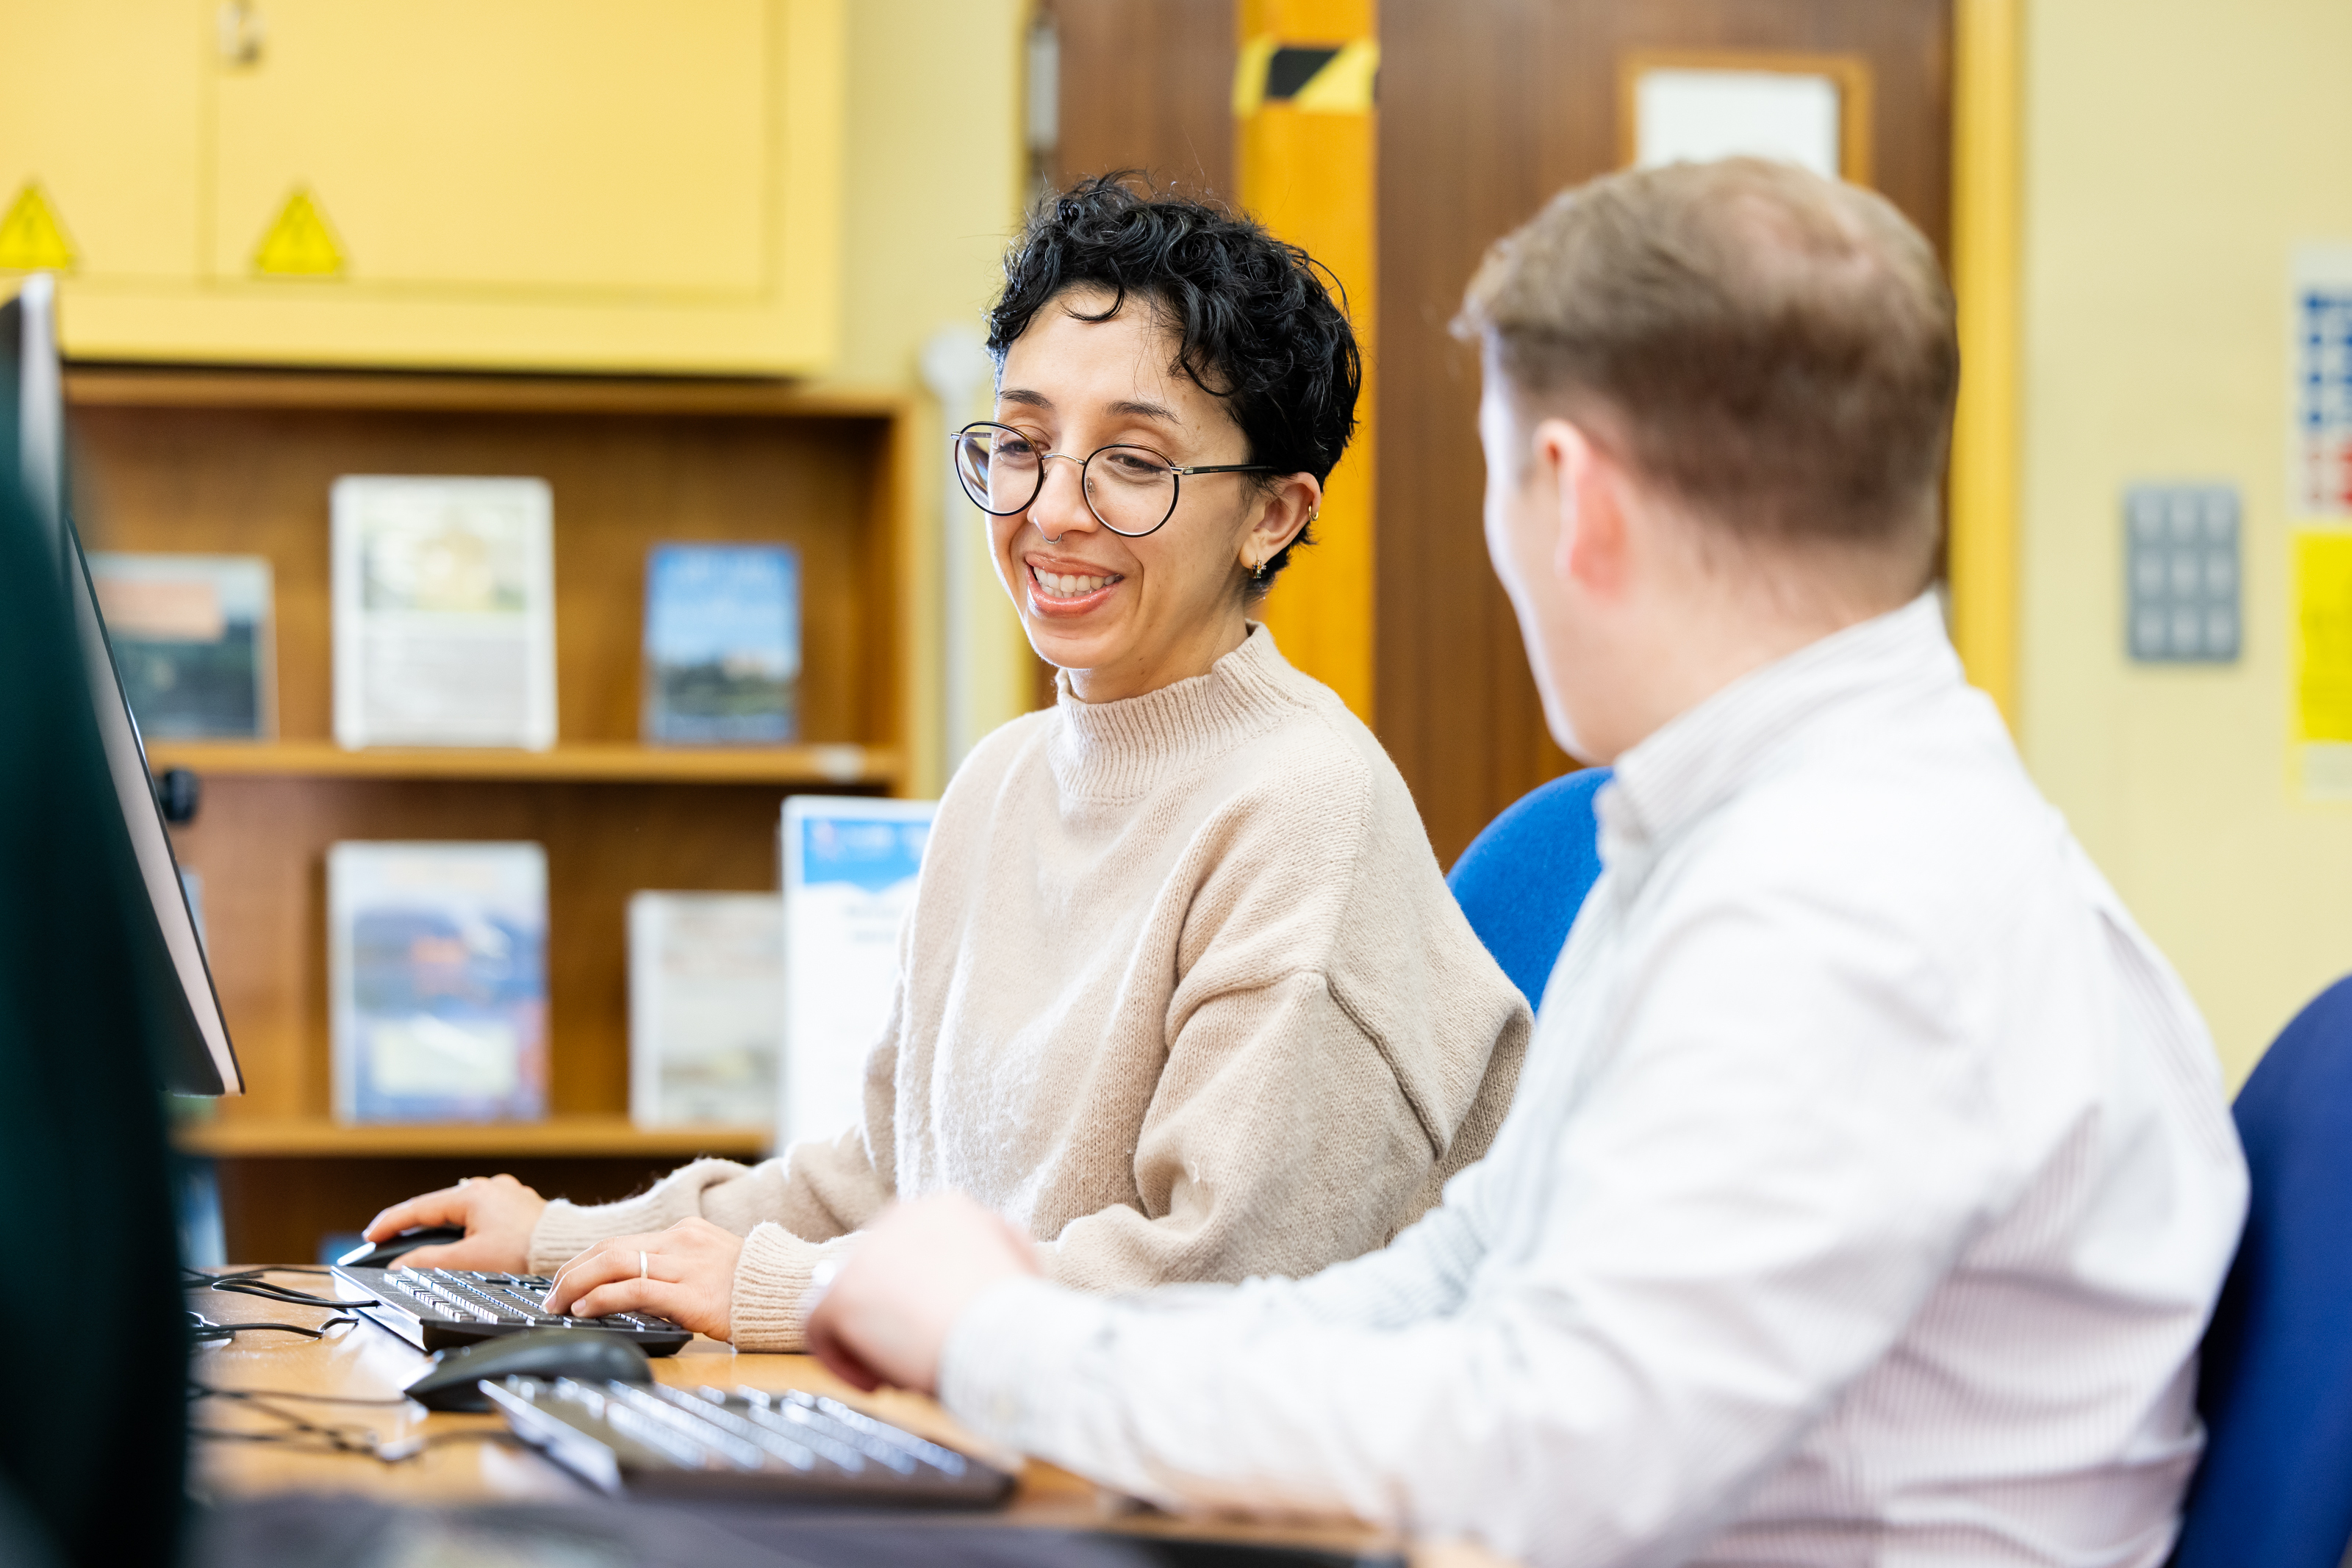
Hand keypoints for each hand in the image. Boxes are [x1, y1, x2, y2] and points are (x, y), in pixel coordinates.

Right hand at [364, 1173, 546, 1272]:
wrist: (567, 1252)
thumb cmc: (524, 1254)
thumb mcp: (469, 1260)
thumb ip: (429, 1261)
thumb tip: (400, 1265)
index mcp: (474, 1195)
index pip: (419, 1208)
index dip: (391, 1224)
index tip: (370, 1237)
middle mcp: (491, 1188)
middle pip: (439, 1207)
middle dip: (413, 1225)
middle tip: (388, 1241)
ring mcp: (507, 1197)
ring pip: (461, 1212)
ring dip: (440, 1228)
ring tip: (419, 1244)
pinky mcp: (519, 1210)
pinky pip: (480, 1217)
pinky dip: (463, 1230)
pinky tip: (459, 1243)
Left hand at [544, 1217, 743, 1340]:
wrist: (789, 1293)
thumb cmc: (753, 1288)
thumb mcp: (712, 1267)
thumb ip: (677, 1271)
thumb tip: (635, 1291)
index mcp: (685, 1233)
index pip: (620, 1243)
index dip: (584, 1262)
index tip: (564, 1280)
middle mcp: (681, 1242)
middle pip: (609, 1249)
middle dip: (571, 1273)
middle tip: (549, 1297)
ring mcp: (685, 1265)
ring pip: (614, 1264)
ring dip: (576, 1285)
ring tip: (557, 1306)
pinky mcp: (689, 1293)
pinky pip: (634, 1289)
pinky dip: (602, 1297)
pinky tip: (584, 1310)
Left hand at [804, 1192, 1040, 1394]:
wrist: (1004, 1337)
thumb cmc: (1021, 1316)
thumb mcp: (1016, 1262)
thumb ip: (990, 1252)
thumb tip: (969, 1268)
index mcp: (945, 1207)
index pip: (912, 1248)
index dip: (921, 1293)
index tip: (938, 1326)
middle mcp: (902, 1216)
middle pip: (879, 1271)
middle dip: (893, 1314)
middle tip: (916, 1351)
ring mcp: (866, 1252)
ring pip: (849, 1295)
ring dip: (868, 1334)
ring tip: (899, 1369)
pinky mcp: (841, 1290)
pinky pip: (819, 1325)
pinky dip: (841, 1358)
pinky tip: (877, 1381)